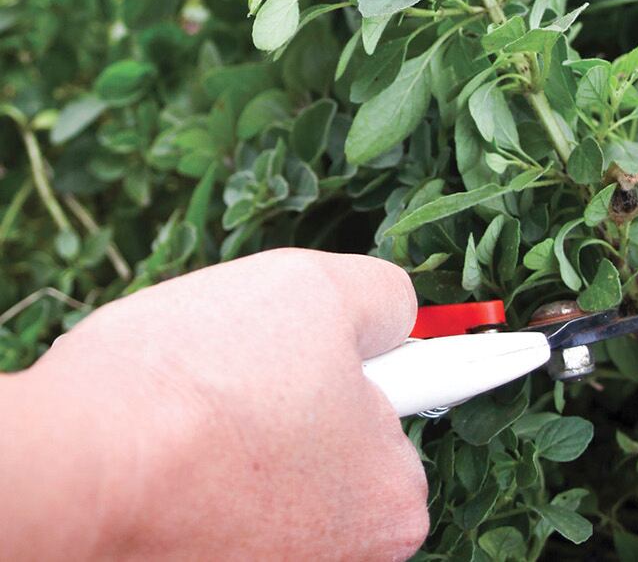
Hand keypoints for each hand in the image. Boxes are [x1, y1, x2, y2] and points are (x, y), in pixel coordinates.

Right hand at [3, 250, 425, 559]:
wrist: (70, 470)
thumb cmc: (202, 383)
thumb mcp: (321, 292)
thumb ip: (382, 300)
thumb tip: (394, 315)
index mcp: (393, 501)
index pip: (400, 418)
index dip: (361, 370)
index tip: (327, 369)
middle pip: (330, 458)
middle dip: (294, 410)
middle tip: (244, 377)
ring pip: (263, 486)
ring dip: (234, 444)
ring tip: (191, 413)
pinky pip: (204, 514)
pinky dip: (183, 484)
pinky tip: (155, 455)